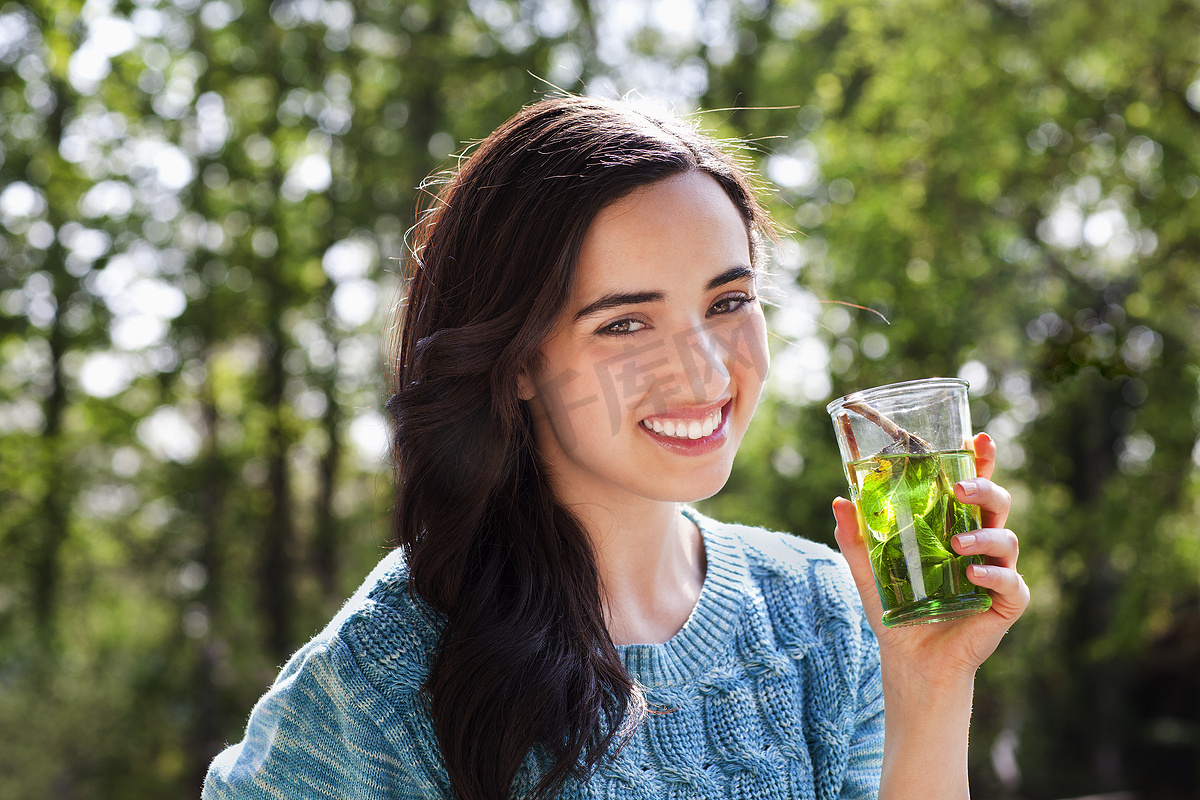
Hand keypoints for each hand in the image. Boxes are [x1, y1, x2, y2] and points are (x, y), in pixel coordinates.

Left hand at [832, 432, 1029, 683]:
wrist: (910, 660)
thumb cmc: (895, 610)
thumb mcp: (868, 570)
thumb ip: (855, 538)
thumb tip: (839, 500)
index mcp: (955, 526)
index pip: (973, 486)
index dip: (981, 460)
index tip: (977, 438)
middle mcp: (981, 544)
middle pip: (998, 503)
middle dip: (986, 487)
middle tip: (960, 487)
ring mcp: (997, 572)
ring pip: (1008, 539)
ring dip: (985, 535)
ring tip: (957, 542)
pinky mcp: (1006, 604)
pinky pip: (1011, 583)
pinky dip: (994, 576)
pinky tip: (972, 575)